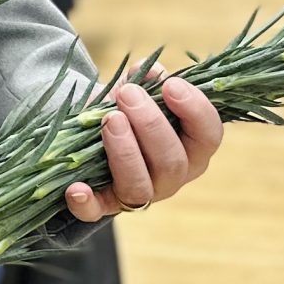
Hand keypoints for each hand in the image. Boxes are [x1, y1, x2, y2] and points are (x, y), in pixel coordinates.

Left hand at [64, 75, 222, 223]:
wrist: (92, 131)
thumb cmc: (126, 109)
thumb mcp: (139, 89)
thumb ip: (148, 80)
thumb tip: (150, 71)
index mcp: (191, 149)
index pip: (208, 136)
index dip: (195, 110)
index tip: (171, 85)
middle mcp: (171, 178)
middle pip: (172, 162)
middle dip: (150, 125)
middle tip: (127, 95)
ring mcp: (139, 195)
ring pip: (139, 187)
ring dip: (125, 153)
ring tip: (109, 120)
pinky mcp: (104, 205)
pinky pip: (97, 212)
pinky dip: (86, 203)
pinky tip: (76, 187)